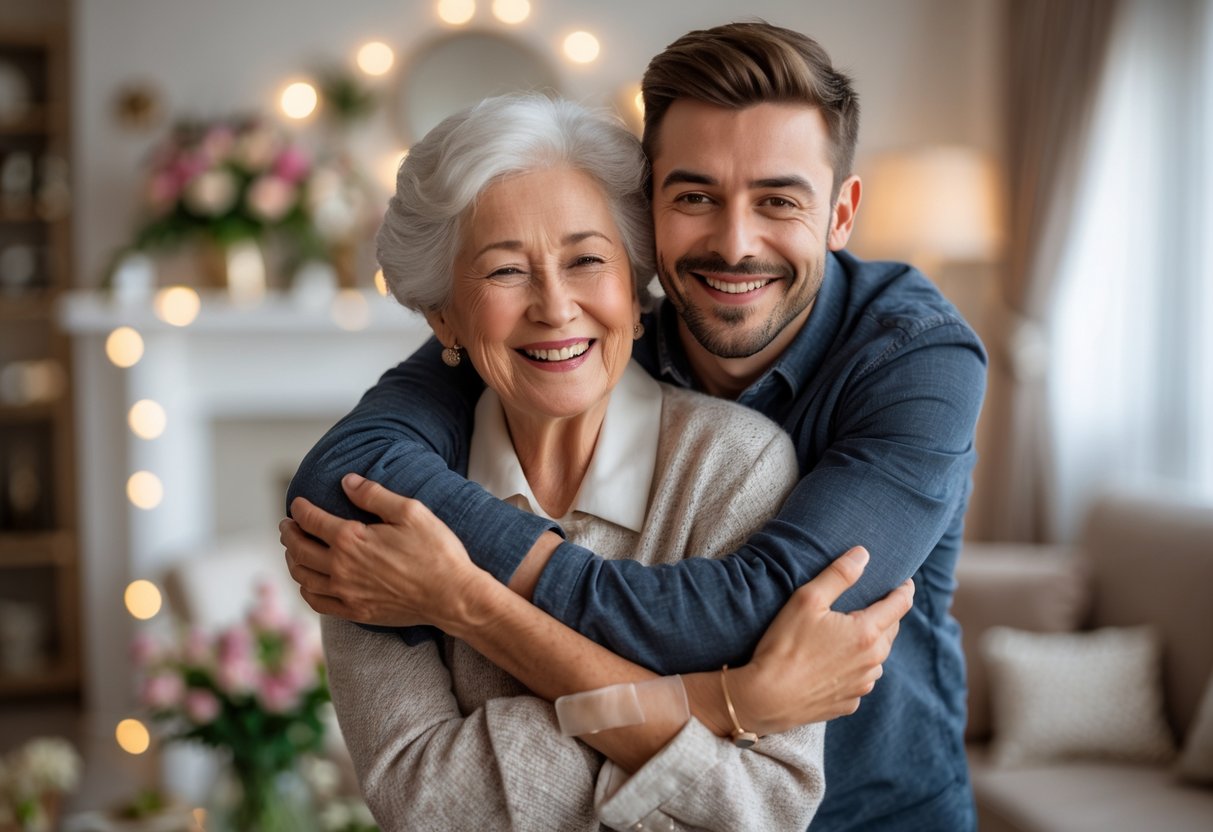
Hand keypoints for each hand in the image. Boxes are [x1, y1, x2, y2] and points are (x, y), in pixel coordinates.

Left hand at [283, 473, 486, 627]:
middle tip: (287, 525)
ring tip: (294, 550)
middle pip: (299, 549)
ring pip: (303, 576)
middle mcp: (341, 568)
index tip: (297, 503)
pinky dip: (305, 589)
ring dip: (292, 560)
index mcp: (351, 540)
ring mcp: (346, 593)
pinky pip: (317, 602)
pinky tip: (308, 581)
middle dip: (289, 533)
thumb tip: (347, 481)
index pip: (311, 520)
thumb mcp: (411, 511)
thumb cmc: (436, 551)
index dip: (300, 509)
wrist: (452, 596)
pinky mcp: (355, 612)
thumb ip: (374, 495)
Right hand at [730, 547, 912, 732]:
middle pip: (891, 630)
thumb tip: (863, 554)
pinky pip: (861, 679)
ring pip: (877, 657)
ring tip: (849, 634)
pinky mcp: (850, 702)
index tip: (905, 581)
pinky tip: (834, 663)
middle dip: (886, 615)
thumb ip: (838, 574)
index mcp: (867, 632)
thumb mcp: (807, 599)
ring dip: (870, 643)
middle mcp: (873, 661)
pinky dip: (855, 668)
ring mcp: (862, 685)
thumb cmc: (784, 645)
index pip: (900, 605)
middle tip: (873, 603)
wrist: (766, 697)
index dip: (904, 589)